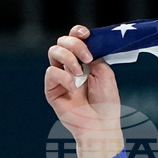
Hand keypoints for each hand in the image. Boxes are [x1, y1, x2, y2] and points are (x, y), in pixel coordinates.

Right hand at [44, 25, 124, 157]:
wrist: (101, 125)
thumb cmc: (106, 103)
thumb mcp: (105, 75)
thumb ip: (95, 58)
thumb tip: (85, 47)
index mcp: (85, 61)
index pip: (76, 39)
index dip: (78, 32)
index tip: (86, 33)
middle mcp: (70, 66)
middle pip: (62, 42)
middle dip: (74, 44)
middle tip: (87, 57)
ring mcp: (60, 77)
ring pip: (54, 52)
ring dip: (68, 58)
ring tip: (79, 72)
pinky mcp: (52, 89)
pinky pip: (51, 73)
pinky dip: (63, 77)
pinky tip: (73, 87)